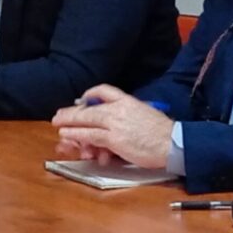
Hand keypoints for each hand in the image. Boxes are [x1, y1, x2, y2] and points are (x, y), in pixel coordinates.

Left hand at [52, 84, 173, 168]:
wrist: (173, 143)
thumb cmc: (162, 132)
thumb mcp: (145, 112)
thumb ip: (128, 113)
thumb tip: (114, 120)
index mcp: (128, 100)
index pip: (105, 90)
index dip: (90, 94)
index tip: (83, 99)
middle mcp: (119, 109)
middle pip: (89, 107)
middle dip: (72, 112)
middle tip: (59, 114)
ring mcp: (115, 124)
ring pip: (86, 120)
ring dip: (70, 123)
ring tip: (58, 124)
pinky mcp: (114, 139)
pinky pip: (90, 135)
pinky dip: (77, 134)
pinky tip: (68, 134)